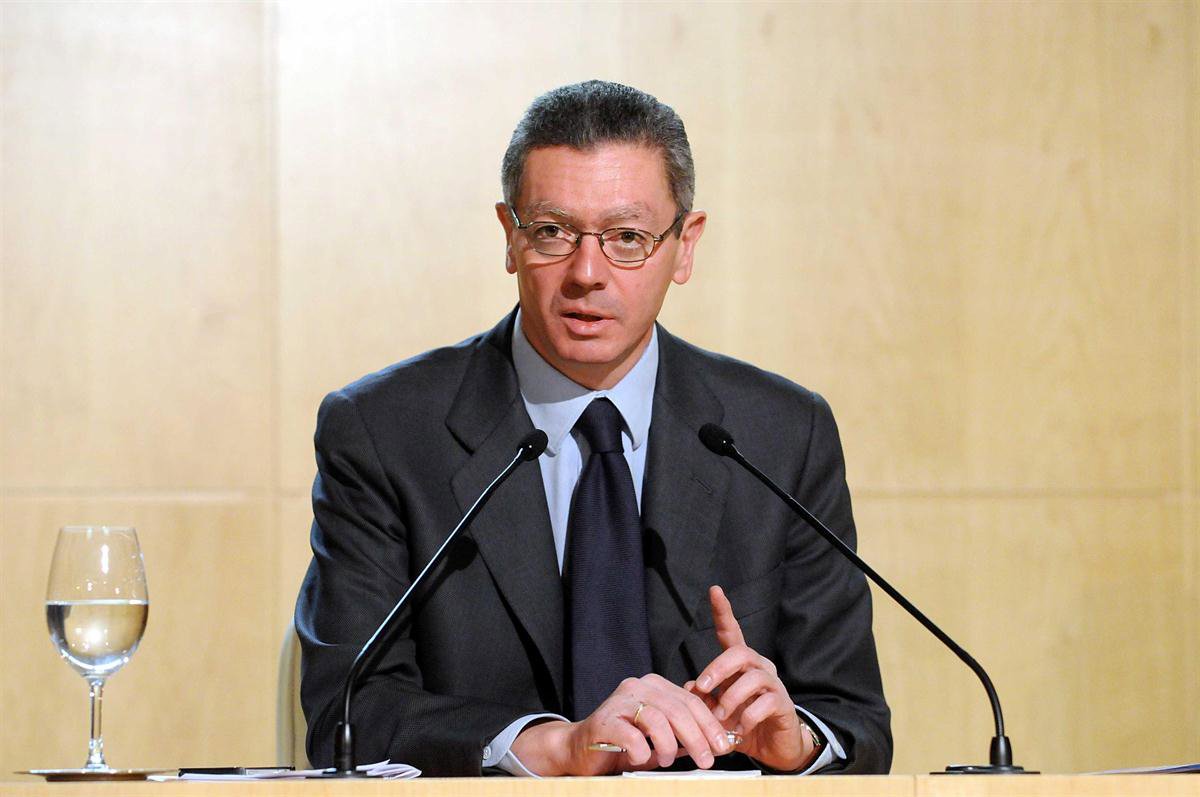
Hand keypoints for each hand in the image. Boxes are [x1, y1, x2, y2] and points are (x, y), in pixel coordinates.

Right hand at [509, 673, 733, 775]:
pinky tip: (641, 758)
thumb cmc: (623, 743)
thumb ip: (683, 733)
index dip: (709, 724)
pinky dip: (641, 751)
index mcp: (654, 686)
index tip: (723, 746)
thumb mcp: (659, 736)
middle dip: (697, 737)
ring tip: (667, 760)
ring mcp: (619, 702)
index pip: (690, 701)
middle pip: (677, 709)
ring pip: (657, 719)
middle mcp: (637, 687)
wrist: (579, 749)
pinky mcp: (603, 721)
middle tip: (706, 760)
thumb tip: (717, 742)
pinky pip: (631, 735)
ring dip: (668, 745)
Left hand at [689, 585, 814, 772]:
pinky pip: (764, 704)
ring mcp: (773, 684)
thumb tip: (690, 686)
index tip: (714, 590)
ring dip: (730, 698)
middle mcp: (759, 667)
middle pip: (740, 652)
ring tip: (721, 717)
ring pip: (752, 678)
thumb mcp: (715, 710)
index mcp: (741, 664)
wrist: (773, 748)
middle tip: (702, 688)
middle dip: (717, 669)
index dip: (723, 611)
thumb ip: (703, 697)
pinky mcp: (783, 704)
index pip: (732, 632)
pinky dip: (746, 718)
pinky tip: (739, 730)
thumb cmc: (741, 722)